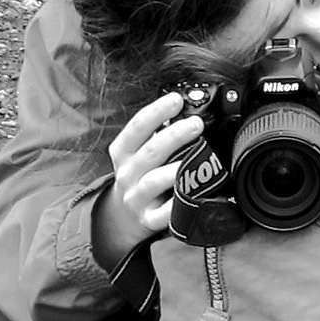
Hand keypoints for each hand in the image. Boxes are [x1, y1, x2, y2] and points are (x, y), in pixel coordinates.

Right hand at [93, 92, 204, 268]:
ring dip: (176, 168)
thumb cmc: (138, 176)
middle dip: (174, 136)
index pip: (137, 127)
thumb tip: (185, 112)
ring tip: (198, 157)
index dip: (156, 112)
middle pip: (150, 152)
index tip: (176, 100)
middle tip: (197, 124)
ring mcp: (137, 198)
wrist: (122, 216)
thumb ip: (155, 134)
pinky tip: (194, 194)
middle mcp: (127, 174)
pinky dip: (178, 204)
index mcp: (123, 152)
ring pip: (153, 181)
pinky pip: (164, 213)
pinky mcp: (148, 219)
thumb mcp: (136, 152)